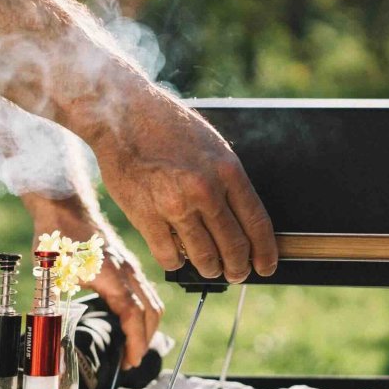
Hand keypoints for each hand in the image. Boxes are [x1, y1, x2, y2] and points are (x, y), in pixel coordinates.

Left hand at [21, 193, 162, 367]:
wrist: (64, 206)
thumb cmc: (57, 237)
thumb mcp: (49, 274)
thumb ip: (49, 305)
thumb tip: (45, 333)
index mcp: (112, 277)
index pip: (134, 316)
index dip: (135, 342)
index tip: (129, 362)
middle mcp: (128, 272)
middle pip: (152, 312)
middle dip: (145, 340)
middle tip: (129, 361)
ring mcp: (131, 266)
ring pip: (153, 301)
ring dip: (148, 326)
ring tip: (132, 346)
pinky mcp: (128, 263)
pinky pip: (146, 292)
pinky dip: (145, 312)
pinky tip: (130, 321)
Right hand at [90, 87, 277, 282]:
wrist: (123, 115)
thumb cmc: (168, 127)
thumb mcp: (212, 146)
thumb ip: (228, 181)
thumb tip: (242, 221)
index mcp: (228, 171)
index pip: (257, 224)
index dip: (265, 253)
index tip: (266, 266)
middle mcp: (206, 190)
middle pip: (234, 247)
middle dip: (238, 268)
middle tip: (236, 272)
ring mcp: (175, 206)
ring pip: (204, 258)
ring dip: (210, 269)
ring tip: (210, 267)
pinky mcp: (146, 217)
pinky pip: (169, 256)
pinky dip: (177, 262)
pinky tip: (178, 255)